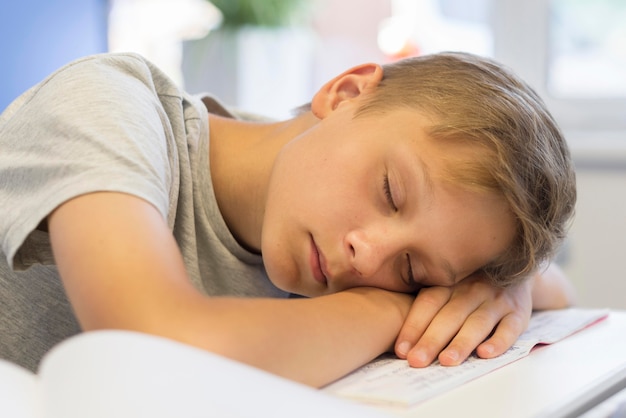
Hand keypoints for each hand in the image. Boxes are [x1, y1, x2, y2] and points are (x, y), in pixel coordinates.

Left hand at [394, 274, 532, 366]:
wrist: (516, 270)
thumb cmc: (470, 286)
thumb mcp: (449, 285)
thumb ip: (427, 305)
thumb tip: (399, 341)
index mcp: (451, 282)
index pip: (428, 302)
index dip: (414, 326)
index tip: (401, 350)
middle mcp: (473, 288)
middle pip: (450, 315)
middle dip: (431, 340)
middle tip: (416, 361)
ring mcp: (497, 300)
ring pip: (477, 322)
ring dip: (461, 342)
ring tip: (447, 361)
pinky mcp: (519, 313)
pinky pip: (510, 328)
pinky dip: (499, 341)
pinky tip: (485, 353)